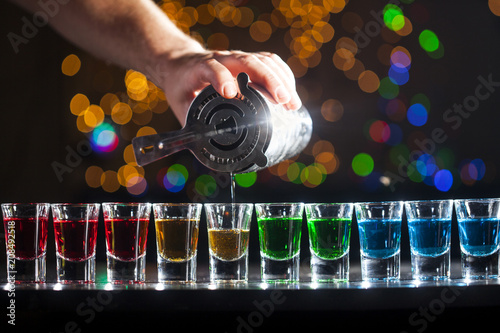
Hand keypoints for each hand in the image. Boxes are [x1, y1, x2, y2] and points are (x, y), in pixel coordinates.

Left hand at [157, 49, 301, 124]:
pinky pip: (269, 61)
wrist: (180, 63)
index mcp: (200, 68)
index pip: (212, 67)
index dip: (220, 78)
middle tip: (283, 100)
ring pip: (262, 60)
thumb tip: (204, 153)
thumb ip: (190, 126)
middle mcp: (221, 58)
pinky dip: (283, 74)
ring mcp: (236, 57)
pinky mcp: (247, 59)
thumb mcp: (178, 105)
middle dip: (268, 80)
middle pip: (247, 61)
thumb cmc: (181, 86)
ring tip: (293, 103)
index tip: (230, 93)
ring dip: (281, 79)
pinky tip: (290, 91)